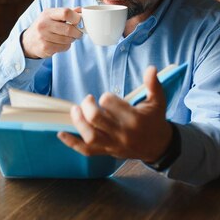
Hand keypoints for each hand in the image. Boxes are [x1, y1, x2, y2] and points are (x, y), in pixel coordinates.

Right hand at [21, 7, 82, 58]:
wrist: (28, 41)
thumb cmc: (44, 26)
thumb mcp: (52, 15)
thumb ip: (66, 12)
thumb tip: (81, 10)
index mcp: (48, 14)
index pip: (66, 12)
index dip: (76, 18)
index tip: (79, 21)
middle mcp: (44, 24)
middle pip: (69, 29)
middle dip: (77, 32)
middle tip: (78, 32)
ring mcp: (44, 37)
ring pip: (68, 40)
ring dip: (71, 39)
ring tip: (67, 37)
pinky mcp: (45, 48)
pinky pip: (64, 47)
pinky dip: (66, 46)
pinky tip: (60, 43)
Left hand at [57, 66, 172, 162]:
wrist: (158, 146)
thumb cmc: (155, 120)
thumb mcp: (158, 101)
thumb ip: (153, 84)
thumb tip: (151, 67)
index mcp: (134, 119)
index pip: (110, 104)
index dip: (106, 97)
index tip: (108, 97)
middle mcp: (122, 133)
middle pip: (96, 118)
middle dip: (87, 105)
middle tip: (88, 99)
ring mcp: (113, 145)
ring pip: (90, 136)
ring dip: (78, 122)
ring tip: (75, 110)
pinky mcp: (107, 152)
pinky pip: (86, 150)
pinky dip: (72, 143)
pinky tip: (61, 134)